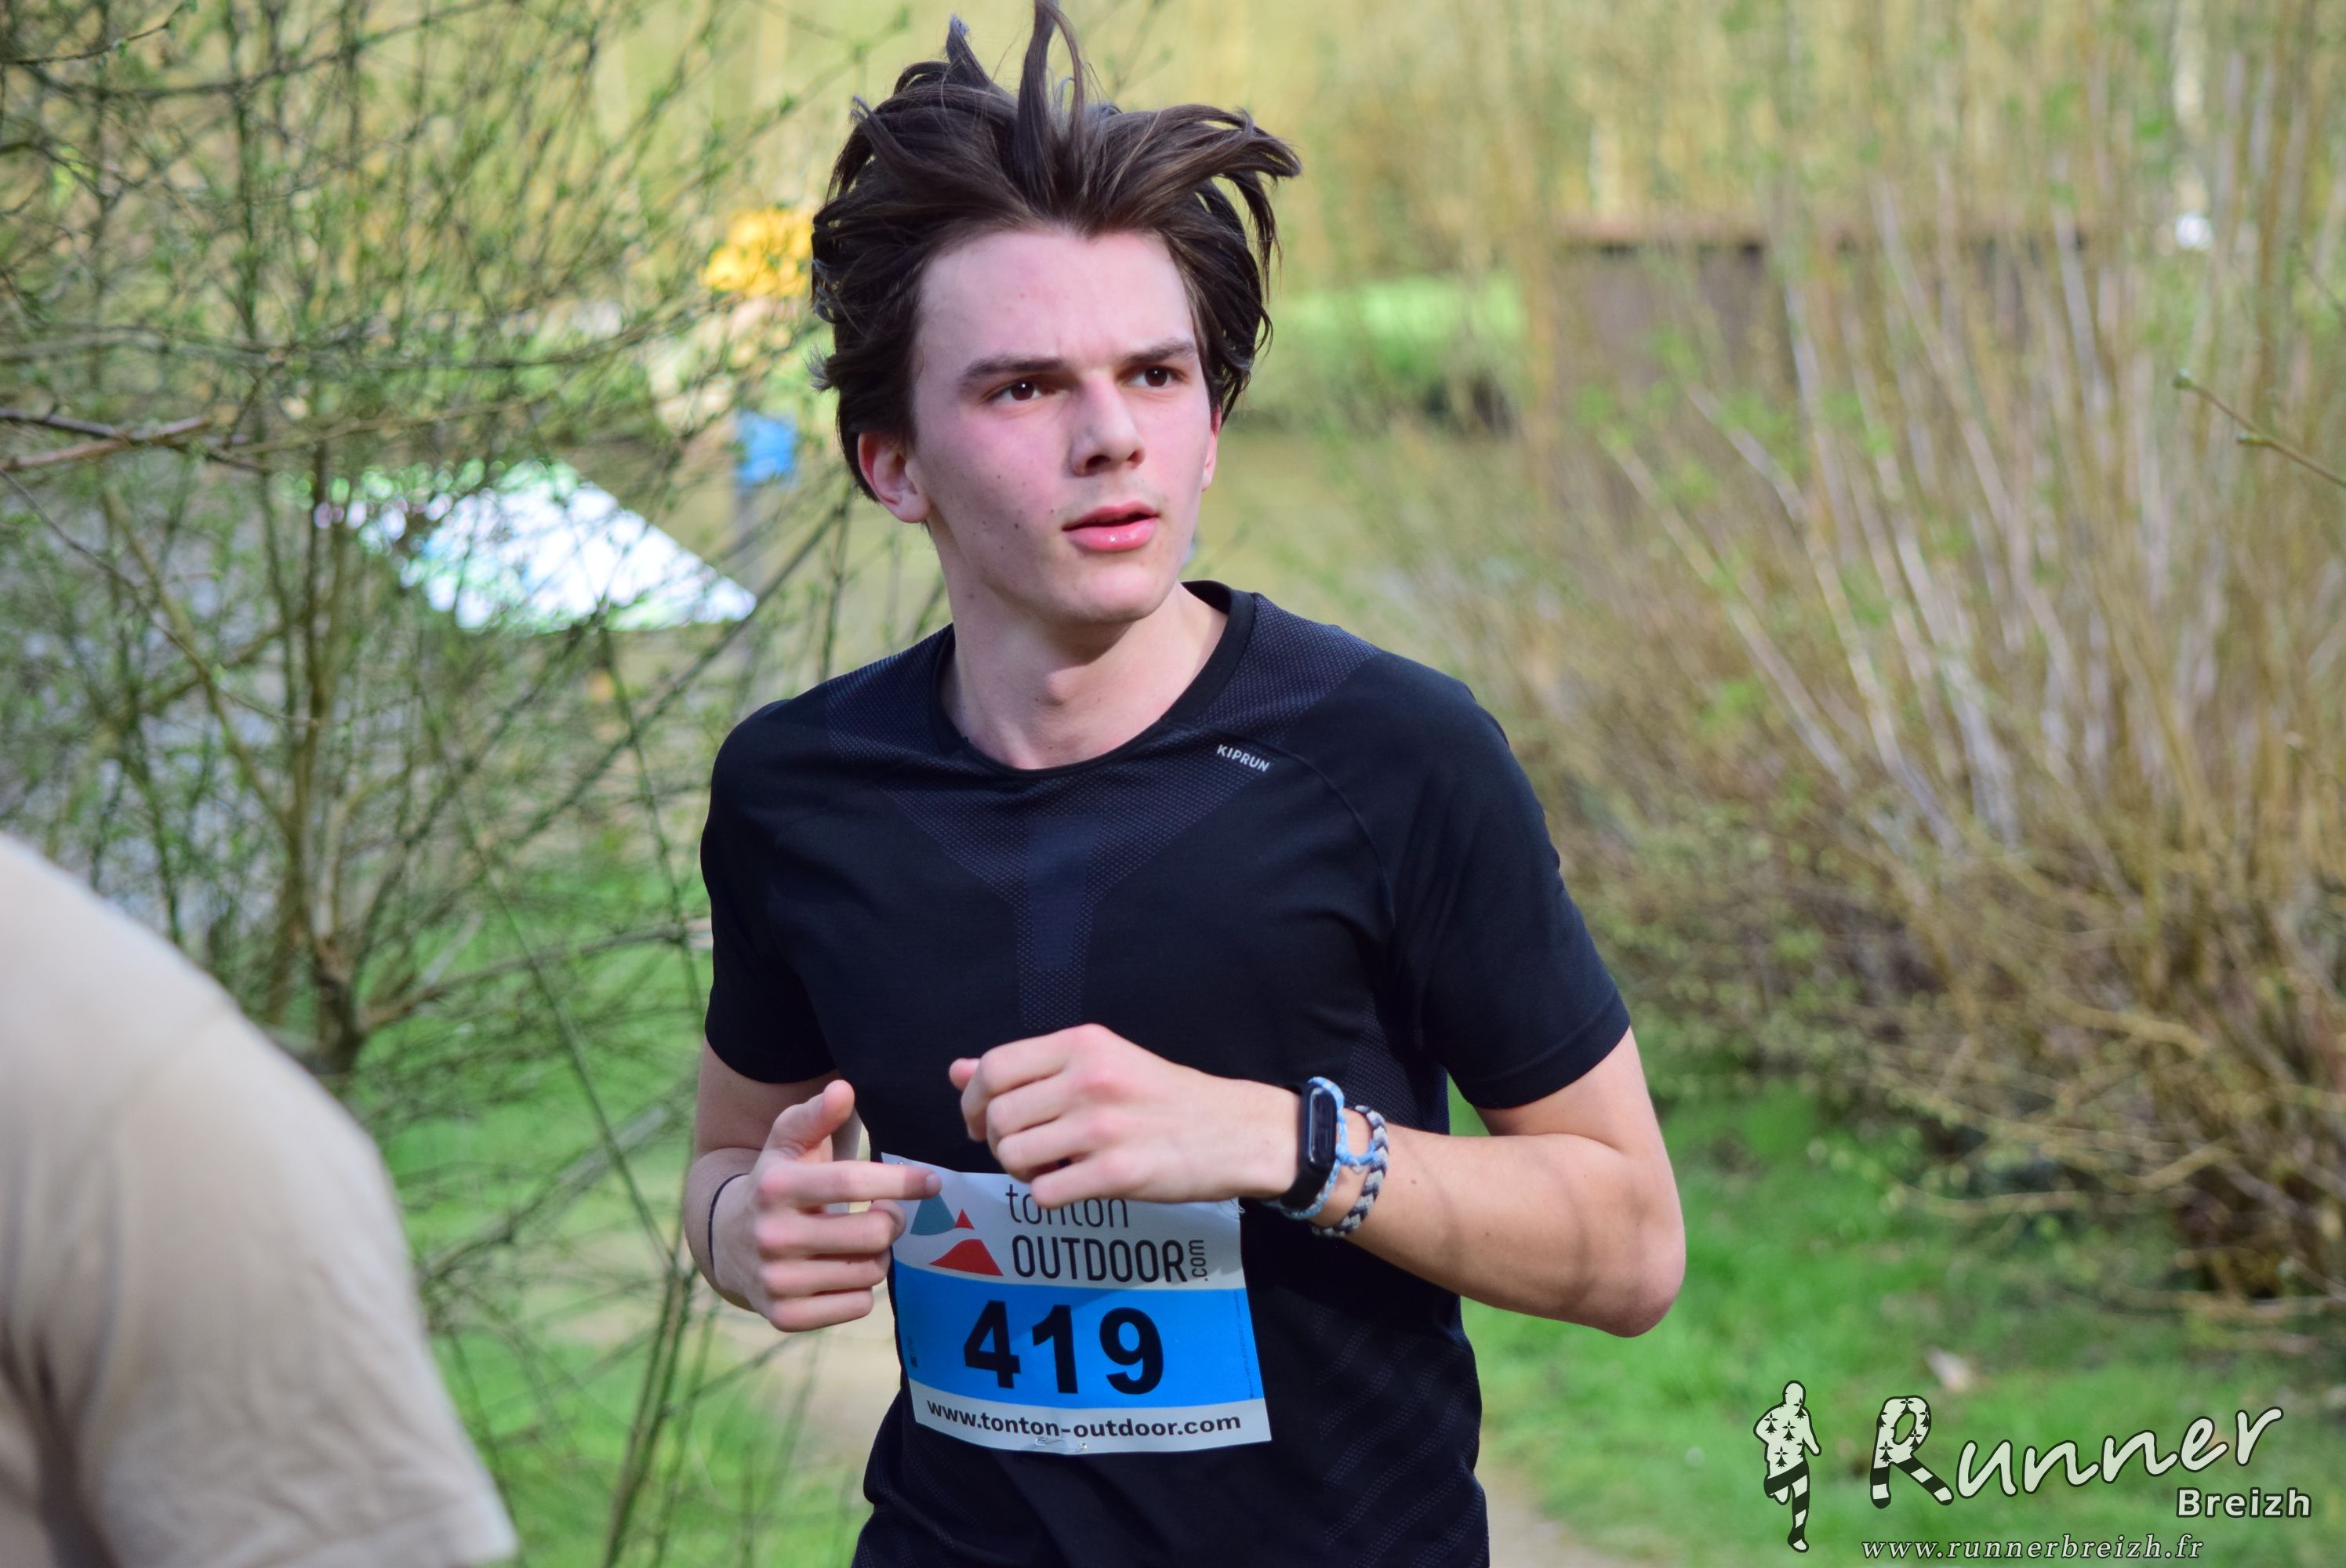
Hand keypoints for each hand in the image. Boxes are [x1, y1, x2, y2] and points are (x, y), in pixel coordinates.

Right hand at [723, 1079, 940, 1331]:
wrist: (726, 1241)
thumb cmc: (775, 1182)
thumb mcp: (787, 1143)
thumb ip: (815, 1115)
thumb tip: (843, 1089)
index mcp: (775, 1187)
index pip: (853, 1182)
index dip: (901, 1180)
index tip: (931, 1181)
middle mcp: (771, 1236)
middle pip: (873, 1234)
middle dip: (893, 1221)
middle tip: (887, 1214)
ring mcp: (776, 1281)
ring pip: (869, 1273)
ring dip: (878, 1256)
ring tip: (859, 1241)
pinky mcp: (784, 1317)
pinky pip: (857, 1306)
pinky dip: (861, 1289)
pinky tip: (842, 1271)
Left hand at [948, 1023, 1294, 1208]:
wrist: (1234, 1130)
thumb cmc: (1163, 1097)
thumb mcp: (1101, 1063)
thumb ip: (1031, 1067)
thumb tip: (958, 1071)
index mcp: (1083, 1044)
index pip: (995, 1067)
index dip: (973, 1100)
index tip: (982, 1122)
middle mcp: (1089, 1079)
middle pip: (1000, 1116)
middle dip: (999, 1142)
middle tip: (1024, 1151)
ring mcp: (1102, 1126)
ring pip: (1015, 1155)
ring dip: (1022, 1170)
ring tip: (1051, 1166)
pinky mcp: (1117, 1172)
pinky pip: (1046, 1192)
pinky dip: (1049, 1195)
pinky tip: (1073, 1185)